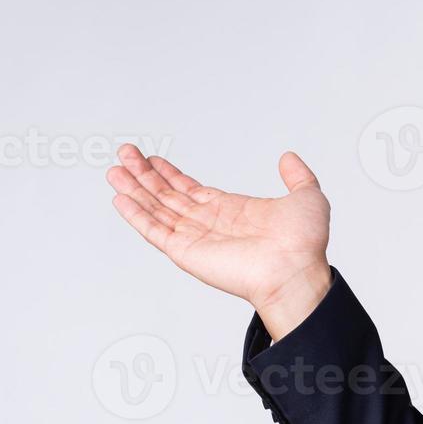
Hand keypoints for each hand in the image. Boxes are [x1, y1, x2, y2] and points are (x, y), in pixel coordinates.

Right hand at [106, 144, 332, 335]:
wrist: (296, 270)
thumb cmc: (304, 243)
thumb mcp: (307, 197)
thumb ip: (297, 176)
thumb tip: (289, 158)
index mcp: (232, 211)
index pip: (192, 190)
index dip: (171, 174)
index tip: (152, 159)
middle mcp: (210, 224)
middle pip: (168, 196)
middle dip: (145, 175)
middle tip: (125, 153)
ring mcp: (196, 238)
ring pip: (156, 208)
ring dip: (134, 189)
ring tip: (114, 170)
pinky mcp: (185, 251)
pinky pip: (154, 230)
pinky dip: (136, 215)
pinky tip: (121, 198)